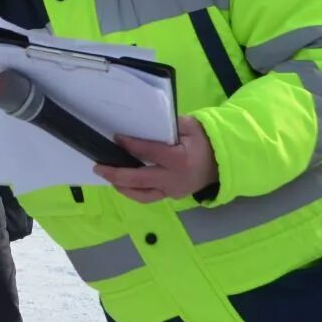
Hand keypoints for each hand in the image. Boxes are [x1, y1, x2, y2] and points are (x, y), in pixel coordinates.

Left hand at [96, 116, 219, 203]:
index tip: (116, 138)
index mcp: (179, 159)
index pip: (149, 152)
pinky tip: (122, 183)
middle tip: (98, 167)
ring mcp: (172, 191)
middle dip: (115, 174)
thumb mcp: (190, 126)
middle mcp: (174, 179)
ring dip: (121, 187)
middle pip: (138, 180)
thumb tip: (142, 124)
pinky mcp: (171, 197)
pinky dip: (133, 191)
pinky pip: (148, 197)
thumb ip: (168, 126)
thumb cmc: (205, 140)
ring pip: (141, 194)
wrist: (223, 162)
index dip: (130, 145)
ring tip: (107, 176)